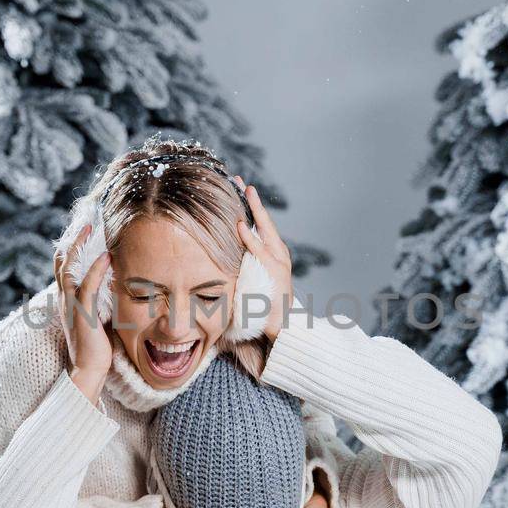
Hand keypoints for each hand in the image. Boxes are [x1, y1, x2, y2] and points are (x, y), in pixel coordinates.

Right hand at [54, 223, 112, 402]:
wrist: (88, 370)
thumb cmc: (96, 347)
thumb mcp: (97, 317)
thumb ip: (99, 301)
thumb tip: (114, 285)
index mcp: (66, 300)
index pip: (63, 267)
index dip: (70, 248)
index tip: (83, 231)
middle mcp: (64, 299)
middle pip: (61, 261)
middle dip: (71, 239)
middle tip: (85, 221)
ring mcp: (70, 305)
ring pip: (68, 267)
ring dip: (79, 245)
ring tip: (90, 228)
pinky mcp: (83, 312)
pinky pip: (88, 284)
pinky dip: (96, 268)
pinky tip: (106, 255)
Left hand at [233, 175, 294, 341]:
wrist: (282, 326)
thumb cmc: (264, 303)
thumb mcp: (254, 278)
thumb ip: (246, 263)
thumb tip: (225, 253)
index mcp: (272, 252)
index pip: (260, 224)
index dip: (251, 205)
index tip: (240, 188)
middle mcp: (278, 253)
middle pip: (264, 221)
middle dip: (253, 201)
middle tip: (241, 182)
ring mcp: (278, 261)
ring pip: (264, 231)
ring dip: (253, 212)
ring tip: (244, 194)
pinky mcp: (275, 271)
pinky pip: (259, 251)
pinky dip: (250, 238)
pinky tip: (240, 226)